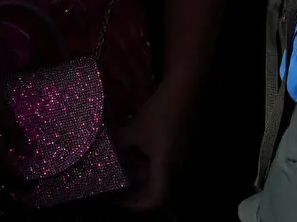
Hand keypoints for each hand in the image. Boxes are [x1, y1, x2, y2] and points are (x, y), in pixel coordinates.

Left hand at [112, 85, 187, 211]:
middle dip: (139, 188)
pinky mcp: (185, 147)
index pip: (154, 199)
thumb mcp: (134, 130)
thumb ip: (121, 143)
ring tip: (128, 165)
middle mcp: (178, 169)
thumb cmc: (158, 114)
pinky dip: (153, 162)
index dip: (137, 204)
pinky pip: (168, 164)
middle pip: (159, 190)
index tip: (121, 199)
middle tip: (122, 183)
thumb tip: (111, 147)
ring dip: (146, 174)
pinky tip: (141, 150)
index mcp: (166, 169)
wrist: (183, 92)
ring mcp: (183, 158)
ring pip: (163, 176)